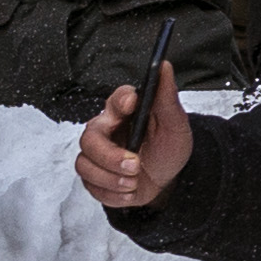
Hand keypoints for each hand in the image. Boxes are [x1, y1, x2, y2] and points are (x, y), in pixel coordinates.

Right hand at [76, 65, 192, 209]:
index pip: (114, 99)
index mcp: (124, 112)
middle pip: (89, 139)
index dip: (120, 101)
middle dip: (111, 157)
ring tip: (135, 181)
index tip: (131, 104)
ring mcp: (96, 154)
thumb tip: (164, 67)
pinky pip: (91, 186)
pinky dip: (113, 193)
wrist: (167, 180)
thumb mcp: (175, 124)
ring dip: (112, 179)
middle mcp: (106, 130)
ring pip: (85, 165)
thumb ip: (167, 97)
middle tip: (135, 165)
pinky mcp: (93, 176)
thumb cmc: (168, 148)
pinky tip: (129, 191)